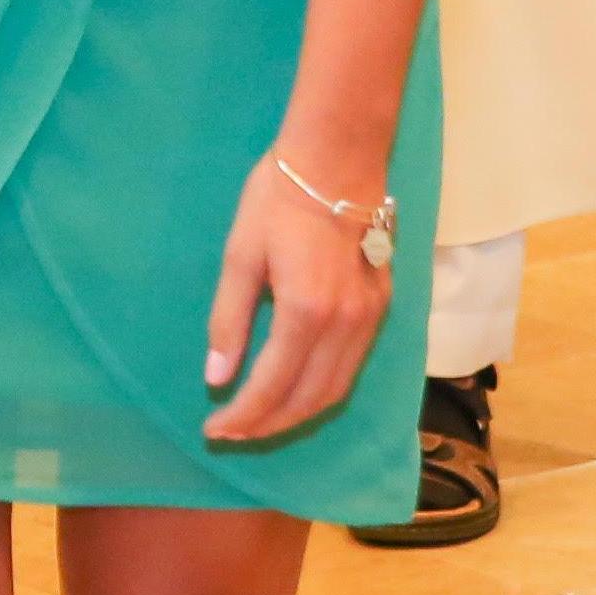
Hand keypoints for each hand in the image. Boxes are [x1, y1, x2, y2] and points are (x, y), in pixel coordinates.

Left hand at [203, 150, 393, 446]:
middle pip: (309, 399)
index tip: (214, 431)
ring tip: (261, 420)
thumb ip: (229, 320)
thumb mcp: (239, 255)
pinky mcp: (381, 308)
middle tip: (233, 433)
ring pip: (336, 389)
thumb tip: (216, 377)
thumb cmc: (277, 201)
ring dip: (298, 413)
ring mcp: (370, 319)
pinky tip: (298, 389)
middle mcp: (345, 326)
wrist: (336, 161)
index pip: (273, 385)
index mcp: (305, 312)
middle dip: (269, 423)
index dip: (243, 415)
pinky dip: (323, 390)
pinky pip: (352, 367)